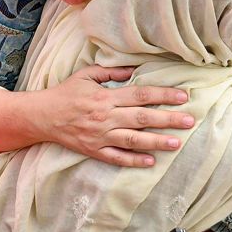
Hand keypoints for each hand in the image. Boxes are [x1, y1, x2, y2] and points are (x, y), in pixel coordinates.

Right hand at [42, 65, 194, 167]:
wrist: (42, 116)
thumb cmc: (66, 93)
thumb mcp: (86, 75)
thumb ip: (111, 71)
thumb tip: (134, 70)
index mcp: (105, 96)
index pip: (140, 95)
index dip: (163, 95)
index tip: (183, 97)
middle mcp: (105, 116)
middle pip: (142, 118)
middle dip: (168, 119)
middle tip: (189, 121)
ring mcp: (100, 136)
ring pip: (133, 140)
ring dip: (156, 141)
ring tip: (176, 143)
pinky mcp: (93, 150)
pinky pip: (116, 157)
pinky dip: (133, 160)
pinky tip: (150, 161)